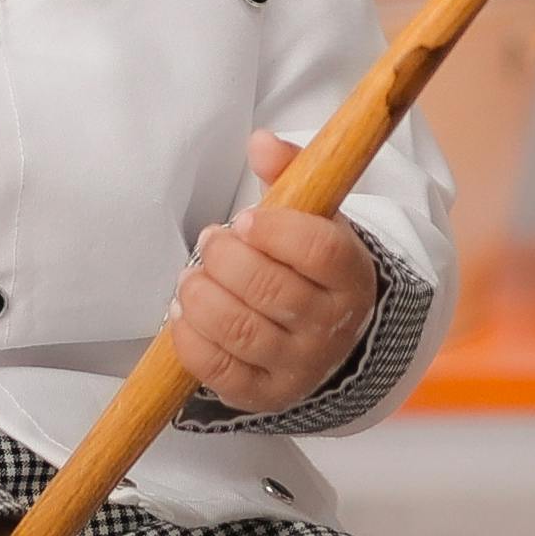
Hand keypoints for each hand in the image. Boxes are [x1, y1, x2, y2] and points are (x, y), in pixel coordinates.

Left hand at [172, 130, 382, 417]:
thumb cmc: (309, 263)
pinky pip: (219, 371)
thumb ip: (290, 172)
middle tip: (210, 241)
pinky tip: (183, 313)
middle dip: (226, 260)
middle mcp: (332, 326)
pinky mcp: (265, 394)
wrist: (326, 332)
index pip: (320, 252)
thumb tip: (260, 141)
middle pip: (273, 291)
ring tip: (192, 277)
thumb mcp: (312, 214)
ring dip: (202, 297)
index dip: (276, 232)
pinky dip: (190, 339)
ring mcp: (300, 366)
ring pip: (241, 331)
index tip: (244, 219)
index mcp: (351, 275)